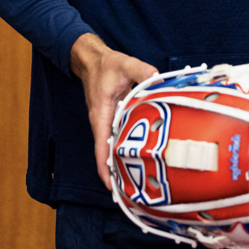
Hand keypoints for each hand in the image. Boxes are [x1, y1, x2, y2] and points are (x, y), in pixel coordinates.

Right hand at [69, 33, 157, 189]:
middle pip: (106, 151)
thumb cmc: (105, 65)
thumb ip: (142, 71)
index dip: (105, 166)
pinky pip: (117, 135)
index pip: (100, 145)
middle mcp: (101, 121)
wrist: (91, 60)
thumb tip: (157, 79)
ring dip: (121, 159)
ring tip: (137, 178)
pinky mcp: (112, 117)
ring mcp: (105, 120)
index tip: (110, 185)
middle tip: (132, 188)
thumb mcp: (125, 64)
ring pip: (112, 145)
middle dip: (116, 170)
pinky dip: (125, 145)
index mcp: (100, 113)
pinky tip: (139, 153)